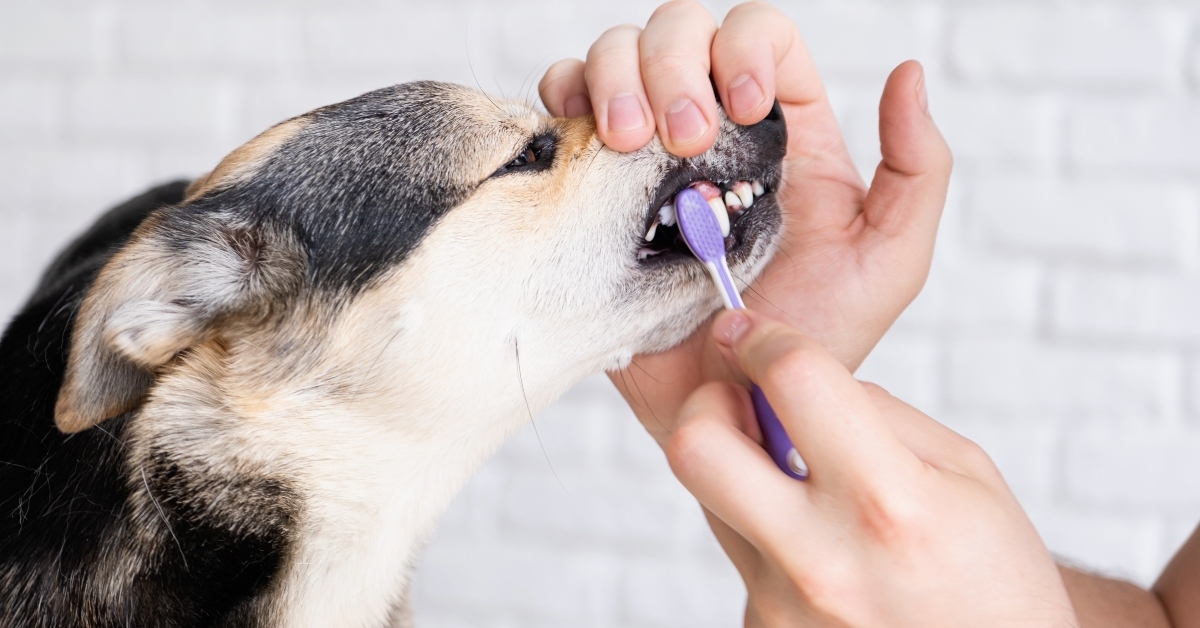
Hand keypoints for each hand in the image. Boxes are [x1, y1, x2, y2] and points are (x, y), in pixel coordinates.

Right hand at [538, 1, 951, 443]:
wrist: (721, 409)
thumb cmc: (803, 344)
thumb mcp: (887, 264)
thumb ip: (918, 171)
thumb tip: (908, 73)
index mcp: (782, 130)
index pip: (760, 36)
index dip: (746, 49)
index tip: (746, 109)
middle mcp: (710, 129)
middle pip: (680, 29)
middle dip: (673, 65)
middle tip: (681, 141)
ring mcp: (644, 152)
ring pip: (614, 52)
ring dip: (615, 77)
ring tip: (629, 144)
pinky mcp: (591, 182)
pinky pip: (563, 102)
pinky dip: (564, 95)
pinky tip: (586, 136)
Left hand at [666, 310, 1076, 626]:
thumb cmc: (994, 578)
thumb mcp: (966, 475)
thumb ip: (875, 412)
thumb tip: (791, 374)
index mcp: (888, 505)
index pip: (793, 382)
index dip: (764, 338)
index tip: (751, 331)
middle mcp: (820, 560)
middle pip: (696, 449)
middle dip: (708, 402)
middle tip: (743, 401)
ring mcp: (781, 607)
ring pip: (710, 500)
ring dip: (743, 471)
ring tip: (806, 490)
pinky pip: (739, 553)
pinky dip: (766, 532)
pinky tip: (821, 551)